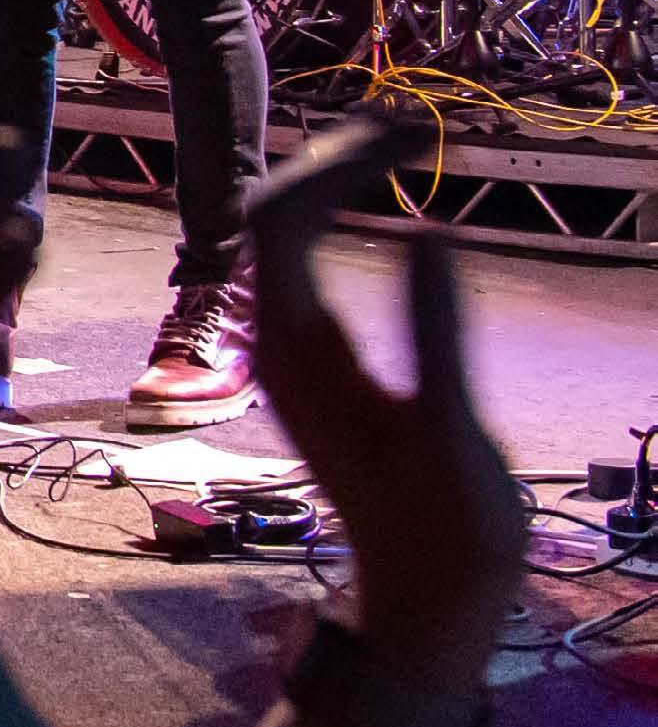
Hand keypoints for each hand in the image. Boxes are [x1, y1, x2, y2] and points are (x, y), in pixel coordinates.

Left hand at [248, 121, 523, 692]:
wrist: (419, 599)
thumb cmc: (448, 531)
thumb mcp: (454, 436)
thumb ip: (438, 335)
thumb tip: (431, 230)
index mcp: (297, 350)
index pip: (279, 216)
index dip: (340, 164)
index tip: (414, 140)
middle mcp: (274, 340)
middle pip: (271, 210)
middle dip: (335, 158)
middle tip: (413, 128)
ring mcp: (286, 347)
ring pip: (280, 230)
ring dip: (335, 179)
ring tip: (404, 142)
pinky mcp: (310, 358)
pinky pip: (299, 257)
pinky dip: (337, 213)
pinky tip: (386, 195)